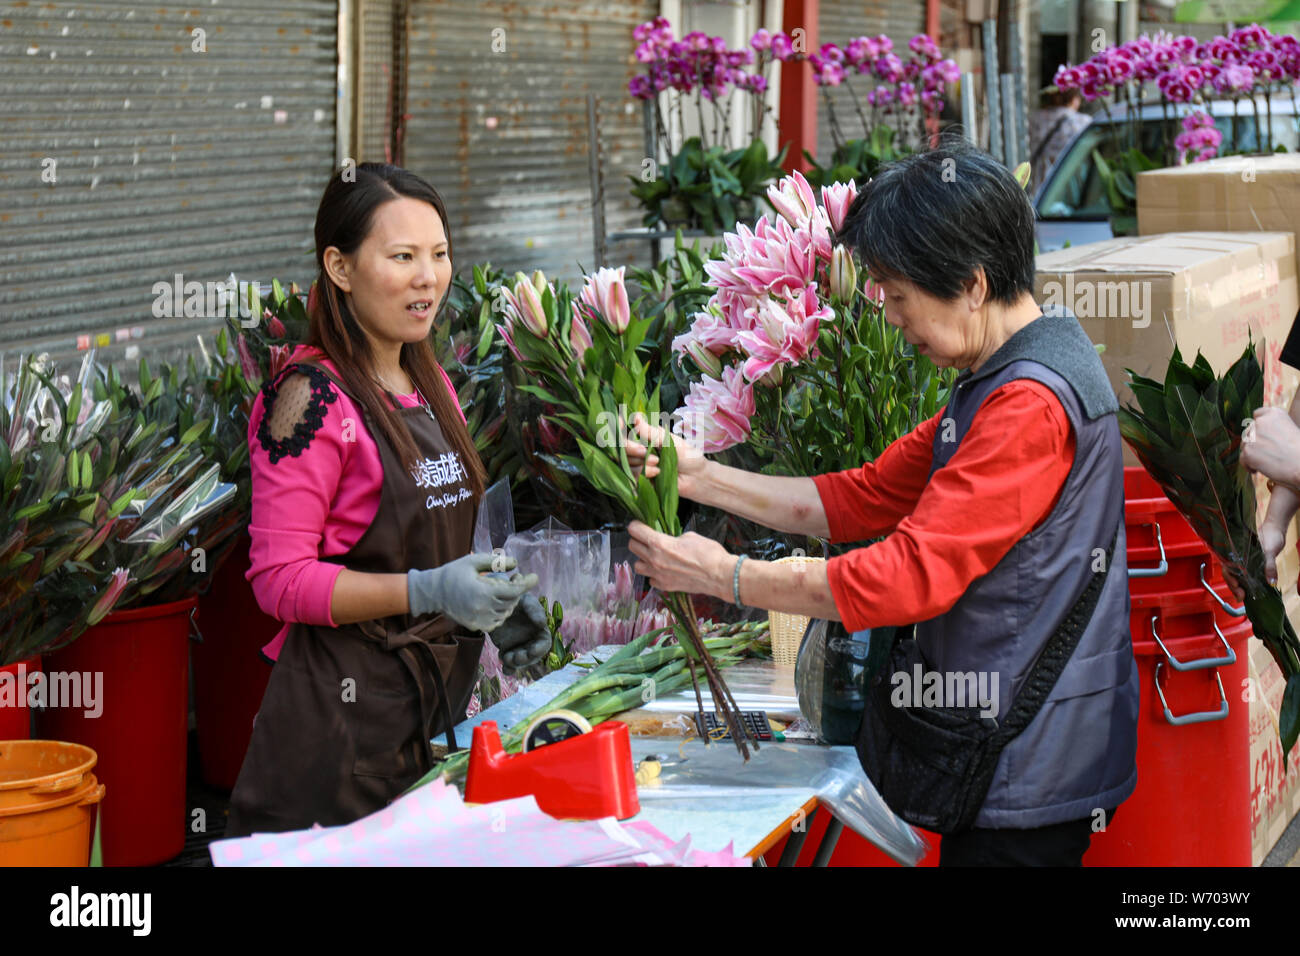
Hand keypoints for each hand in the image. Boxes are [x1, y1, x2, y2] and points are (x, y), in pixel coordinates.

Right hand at [407, 553, 537, 632]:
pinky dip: (501, 612)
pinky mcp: (475, 625)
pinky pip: (497, 621)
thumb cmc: (453, 573)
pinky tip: (496, 601)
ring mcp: (479, 620)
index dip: (526, 583)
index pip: (514, 591)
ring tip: (504, 587)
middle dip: (517, 589)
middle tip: (515, 577)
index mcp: (483, 592)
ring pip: (506, 613)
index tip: (535, 577)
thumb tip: (516, 564)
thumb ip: (495, 562)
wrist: (432, 592)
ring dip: (510, 601)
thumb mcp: (473, 561)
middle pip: (512, 601)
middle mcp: (483, 609)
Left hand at [487, 593, 551, 673]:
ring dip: (515, 664)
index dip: (540, 650)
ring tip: (505, 657)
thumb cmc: (515, 599)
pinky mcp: (507, 650)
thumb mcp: (524, 600)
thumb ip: (534, 609)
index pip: (544, 644)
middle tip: (515, 657)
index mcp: (539, 630)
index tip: (532, 651)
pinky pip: (510, 664)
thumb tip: (542, 624)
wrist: (495, 603)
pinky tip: (505, 669)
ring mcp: (519, 647)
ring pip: (521, 662)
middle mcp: (530, 641)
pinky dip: (509, 669)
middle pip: (532, 657)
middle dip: (525, 660)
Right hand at [624, 412, 706, 499]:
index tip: (620, 424)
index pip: (625, 428)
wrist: (696, 478)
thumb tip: (635, 418)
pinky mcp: (640, 478)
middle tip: (646, 452)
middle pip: (621, 446)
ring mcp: (639, 463)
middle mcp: (640, 447)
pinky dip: (643, 473)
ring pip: (625, 461)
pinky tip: (656, 473)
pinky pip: (631, 475)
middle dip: (631, 449)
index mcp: (647, 435)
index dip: (619, 426)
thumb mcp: (670, 441)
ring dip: (641, 463)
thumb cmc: (688, 456)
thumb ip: (651, 432)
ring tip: (657, 465)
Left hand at [627, 520, 731, 599]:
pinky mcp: (665, 586)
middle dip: (637, 539)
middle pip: (632, 546)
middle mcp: (654, 560)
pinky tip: (663, 570)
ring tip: (653, 556)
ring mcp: (658, 575)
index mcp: (660, 544)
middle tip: (646, 538)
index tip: (639, 524)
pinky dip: (654, 574)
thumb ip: (673, 537)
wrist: (720, 575)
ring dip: (642, 559)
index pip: (635, 530)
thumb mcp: (690, 536)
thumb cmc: (709, 553)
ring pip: (637, 565)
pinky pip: (651, 579)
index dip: (636, 525)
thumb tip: (669, 540)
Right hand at [1221, 518, 1284, 600]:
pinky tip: (1248, 589)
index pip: (1227, 569)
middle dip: (1233, 587)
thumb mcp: (1270, 551)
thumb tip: (1271, 581)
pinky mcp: (1251, 564)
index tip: (1238, 588)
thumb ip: (1269, 566)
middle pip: (1229, 574)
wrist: (1275, 528)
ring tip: (1243, 595)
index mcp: (1236, 553)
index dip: (1230, 580)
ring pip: (1235, 576)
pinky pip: (1243, 575)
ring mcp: (1243, 561)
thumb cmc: (1270, 535)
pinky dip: (1244, 584)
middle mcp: (1237, 558)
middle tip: (1241, 596)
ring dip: (1237, 587)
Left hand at [1241, 406, 1299, 488]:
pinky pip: (1242, 459)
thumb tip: (1258, 434)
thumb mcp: (1290, 430)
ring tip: (1266, 462)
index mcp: (1274, 414)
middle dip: (1255, 442)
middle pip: (1249, 431)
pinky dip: (1249, 465)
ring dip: (1252, 453)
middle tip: (1267, 453)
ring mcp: (1253, 436)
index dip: (1259, 425)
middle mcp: (1261, 422)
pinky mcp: (1248, 451)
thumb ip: (1273, 428)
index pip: (1258, 414)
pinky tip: (1258, 469)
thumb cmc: (1299, 450)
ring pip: (1244, 445)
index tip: (1262, 435)